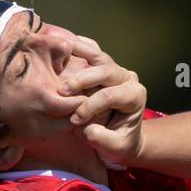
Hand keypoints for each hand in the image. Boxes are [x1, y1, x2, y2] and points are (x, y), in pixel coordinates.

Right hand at [60, 36, 147, 164]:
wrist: (121, 138)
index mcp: (135, 96)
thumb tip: (87, 130)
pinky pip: (90, 50)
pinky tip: (58, 42)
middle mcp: (127, 78)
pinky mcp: (102, 65)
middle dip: (82, 79)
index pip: (110, 95)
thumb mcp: (114, 148)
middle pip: (105, 69)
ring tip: (55, 56)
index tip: (75, 120)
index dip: (90, 106)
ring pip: (96, 55)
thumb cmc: (119, 144)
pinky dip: (75, 46)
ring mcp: (115, 69)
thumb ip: (103, 139)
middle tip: (62, 91)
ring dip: (75, 55)